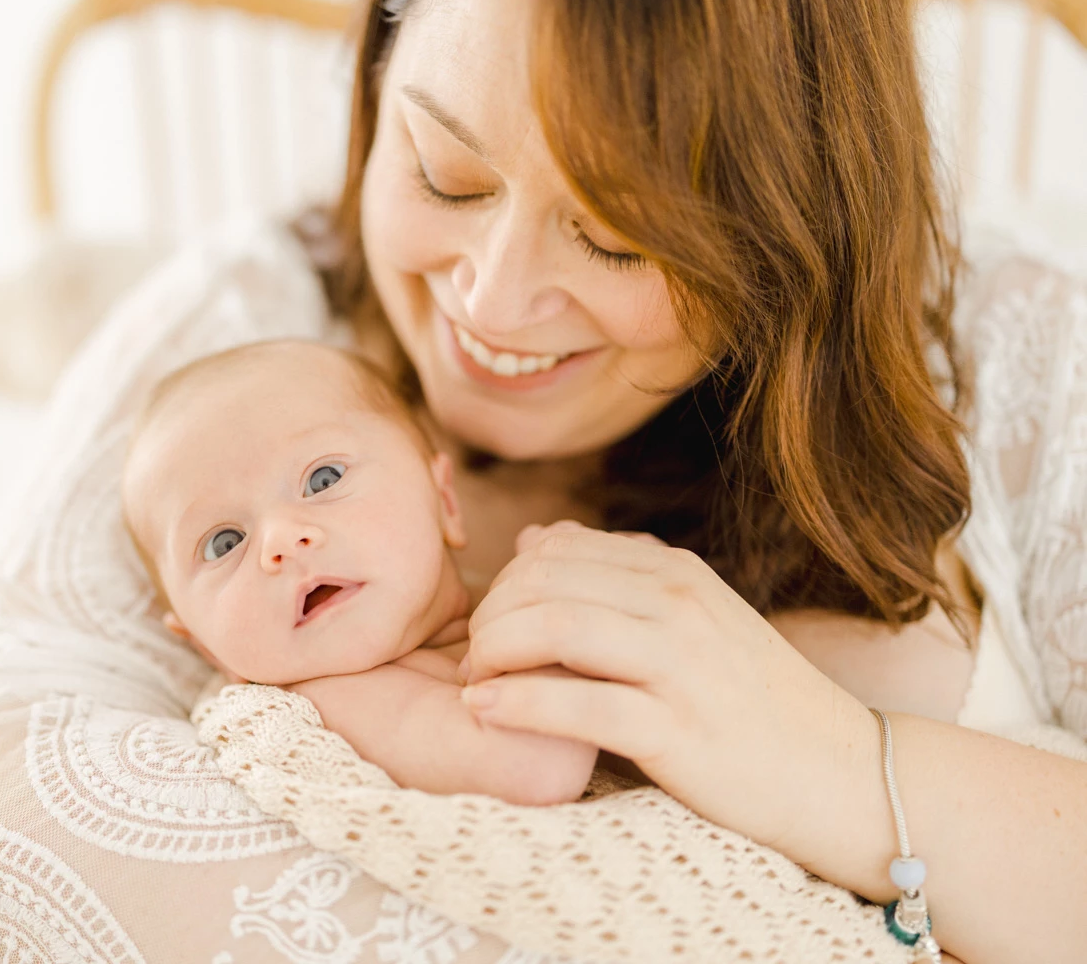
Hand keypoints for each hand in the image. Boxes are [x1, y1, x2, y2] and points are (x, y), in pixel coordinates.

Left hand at [460, 520, 873, 856]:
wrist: (841, 774)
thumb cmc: (751, 702)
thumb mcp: (690, 619)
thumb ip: (613, 577)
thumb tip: (535, 538)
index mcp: (675, 571)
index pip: (554, 550)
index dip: (503, 585)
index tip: (487, 627)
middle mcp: (678, 603)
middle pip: (543, 581)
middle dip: (490, 617)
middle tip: (470, 659)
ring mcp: (681, 664)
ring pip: (554, 628)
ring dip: (493, 653)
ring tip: (472, 682)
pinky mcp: (679, 731)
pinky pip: (579, 705)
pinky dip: (518, 704)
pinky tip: (485, 711)